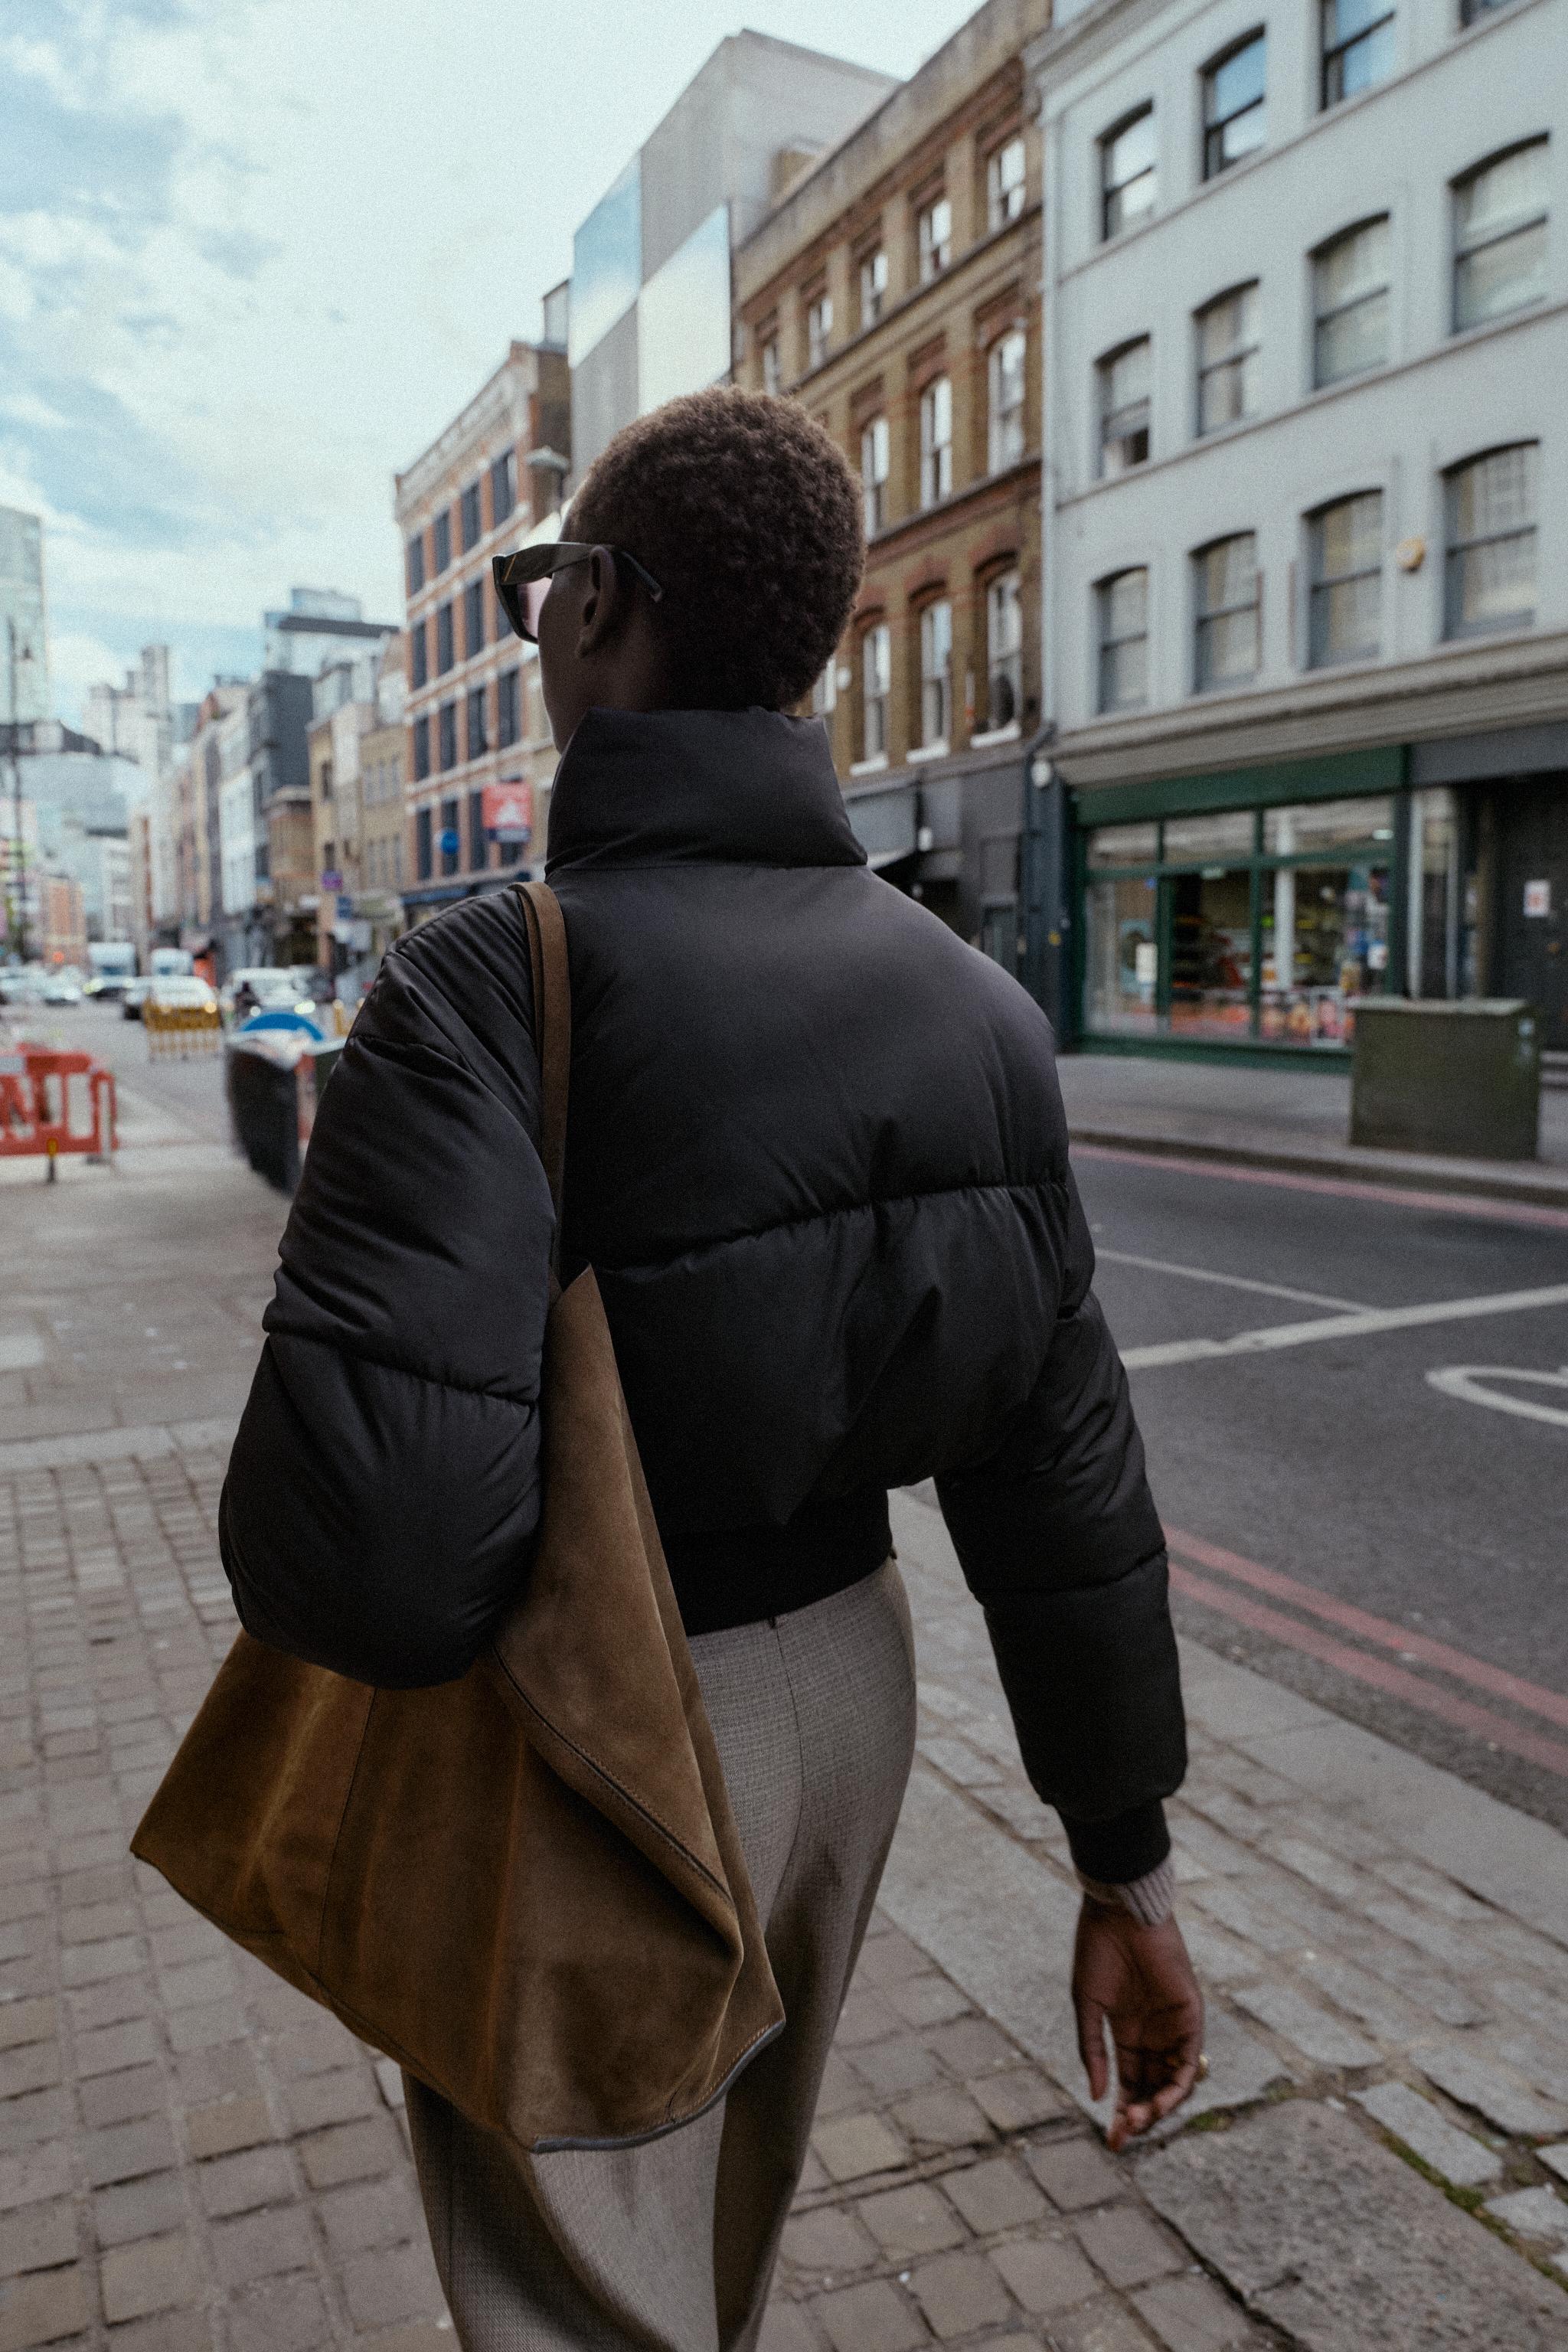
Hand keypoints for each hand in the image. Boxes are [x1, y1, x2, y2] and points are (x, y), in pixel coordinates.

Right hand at [1072, 1899, 1204, 2150]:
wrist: (1120, 1914)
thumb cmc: (1098, 1951)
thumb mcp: (1087, 2006)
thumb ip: (1093, 2051)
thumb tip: (1099, 2095)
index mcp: (1127, 2033)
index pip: (1129, 2085)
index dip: (1121, 2115)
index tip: (1110, 2143)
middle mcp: (1153, 2036)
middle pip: (1152, 2090)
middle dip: (1139, 2118)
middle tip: (1122, 2137)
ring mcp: (1173, 2028)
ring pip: (1173, 2083)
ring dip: (1158, 2107)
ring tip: (1138, 2120)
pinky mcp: (1191, 2017)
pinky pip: (1189, 2062)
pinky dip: (1176, 2086)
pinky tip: (1157, 2100)